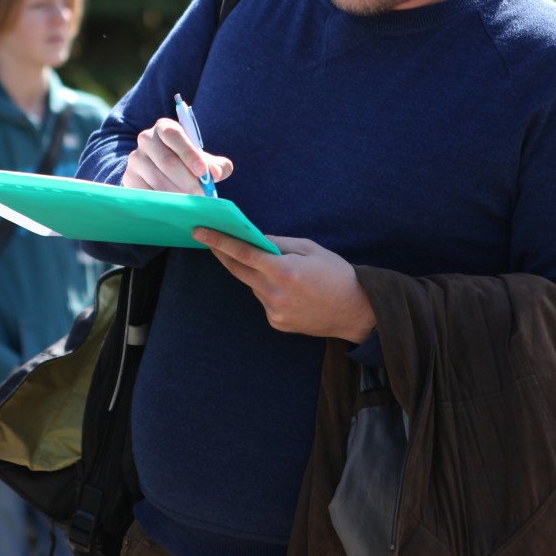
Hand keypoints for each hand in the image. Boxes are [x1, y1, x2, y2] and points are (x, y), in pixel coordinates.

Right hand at [122, 118, 233, 194]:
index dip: (189, 153)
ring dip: (177, 193)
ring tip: (192, 202)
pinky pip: (147, 192)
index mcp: (164, 127)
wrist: (158, 170)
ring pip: (157, 179)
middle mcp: (146, 139)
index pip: (173, 134)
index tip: (203, 171)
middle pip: (167, 160)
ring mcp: (135, 159)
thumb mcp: (201, 159)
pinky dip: (163, 202)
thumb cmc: (185, 162)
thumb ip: (216, 164)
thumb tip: (216, 173)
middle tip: (202, 194)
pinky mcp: (129, 178)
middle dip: (187, 180)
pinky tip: (176, 206)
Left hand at [193, 228, 376, 342]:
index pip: (242, 253)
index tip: (200, 232)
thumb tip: (254, 240)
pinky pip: (264, 300)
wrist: (356, 310)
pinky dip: (269, 290)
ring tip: (279, 270)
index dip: (219, 241)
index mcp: (283, 270)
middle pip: (239, 270)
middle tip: (210, 241)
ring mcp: (274, 311)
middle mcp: (274, 293)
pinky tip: (291, 290)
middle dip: (223, 255)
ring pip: (253, 286)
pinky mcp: (277, 322)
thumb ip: (278, 244)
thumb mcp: (309, 248)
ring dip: (256, 274)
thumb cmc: (335, 273)